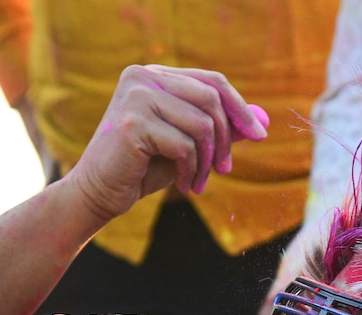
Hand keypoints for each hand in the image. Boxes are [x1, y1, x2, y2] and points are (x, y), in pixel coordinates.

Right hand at [67, 64, 269, 222]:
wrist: (100, 192)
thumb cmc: (145, 167)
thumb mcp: (190, 145)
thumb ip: (221, 129)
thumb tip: (262, 120)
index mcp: (155, 75)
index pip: (212, 81)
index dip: (240, 108)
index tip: (259, 135)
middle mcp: (143, 77)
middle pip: (211, 100)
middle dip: (226, 139)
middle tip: (225, 170)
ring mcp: (136, 97)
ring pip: (201, 125)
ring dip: (208, 162)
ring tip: (199, 182)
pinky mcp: (133, 123)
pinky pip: (184, 147)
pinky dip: (191, 171)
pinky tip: (184, 186)